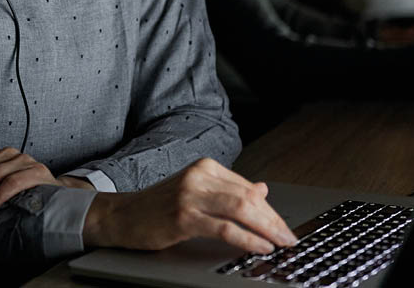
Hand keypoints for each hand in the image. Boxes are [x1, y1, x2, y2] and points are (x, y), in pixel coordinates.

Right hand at [82, 158, 296, 254]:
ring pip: (241, 209)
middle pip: (248, 197)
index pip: (248, 188)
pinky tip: (259, 246)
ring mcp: (191, 194)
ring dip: (266, 229)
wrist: (123, 215)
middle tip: (289, 238)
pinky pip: (225, 227)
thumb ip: (228, 190)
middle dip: (273, 220)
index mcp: (205, 167)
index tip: (284, 227)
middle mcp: (199, 176)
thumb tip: (263, 189)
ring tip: (280, 243)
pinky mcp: (184, 216)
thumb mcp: (196, 192)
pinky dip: (247, 238)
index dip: (270, 210)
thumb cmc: (159, 207)